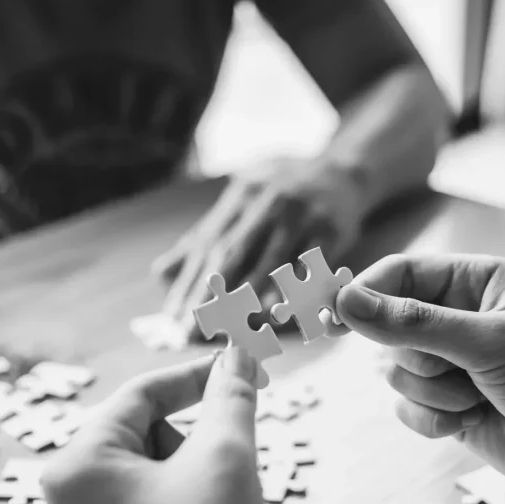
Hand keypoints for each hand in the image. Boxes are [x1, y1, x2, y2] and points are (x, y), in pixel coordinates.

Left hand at [40, 348, 271, 503]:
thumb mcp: (226, 458)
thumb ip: (229, 396)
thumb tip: (239, 354)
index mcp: (77, 468)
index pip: (141, 394)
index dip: (197, 375)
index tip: (242, 368)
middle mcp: (68, 503)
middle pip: (143, 433)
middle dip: (196, 435)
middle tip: (236, 452)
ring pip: (149, 473)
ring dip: (195, 471)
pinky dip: (185, 502)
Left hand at [153, 156, 363, 336]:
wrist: (343, 171)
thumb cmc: (285, 191)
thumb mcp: (243, 198)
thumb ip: (205, 234)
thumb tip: (161, 274)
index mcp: (240, 194)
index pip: (206, 244)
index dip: (187, 283)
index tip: (172, 319)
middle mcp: (266, 200)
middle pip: (231, 253)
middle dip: (207, 295)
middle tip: (191, 331)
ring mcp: (299, 213)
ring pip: (267, 262)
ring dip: (245, 299)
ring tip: (225, 329)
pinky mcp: (328, 228)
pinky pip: (308, 266)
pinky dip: (290, 290)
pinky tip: (275, 313)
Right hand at [329, 254, 504, 503]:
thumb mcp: (486, 342)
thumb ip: (411, 323)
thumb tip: (345, 303)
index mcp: (472, 281)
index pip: (398, 274)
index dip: (363, 293)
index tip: (331, 314)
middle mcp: (456, 316)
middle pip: (388, 326)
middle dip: (419, 358)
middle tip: (451, 368)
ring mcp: (448, 360)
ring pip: (394, 371)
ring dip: (432, 392)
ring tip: (476, 396)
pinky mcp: (444, 401)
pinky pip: (405, 406)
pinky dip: (433, 419)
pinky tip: (470, 421)